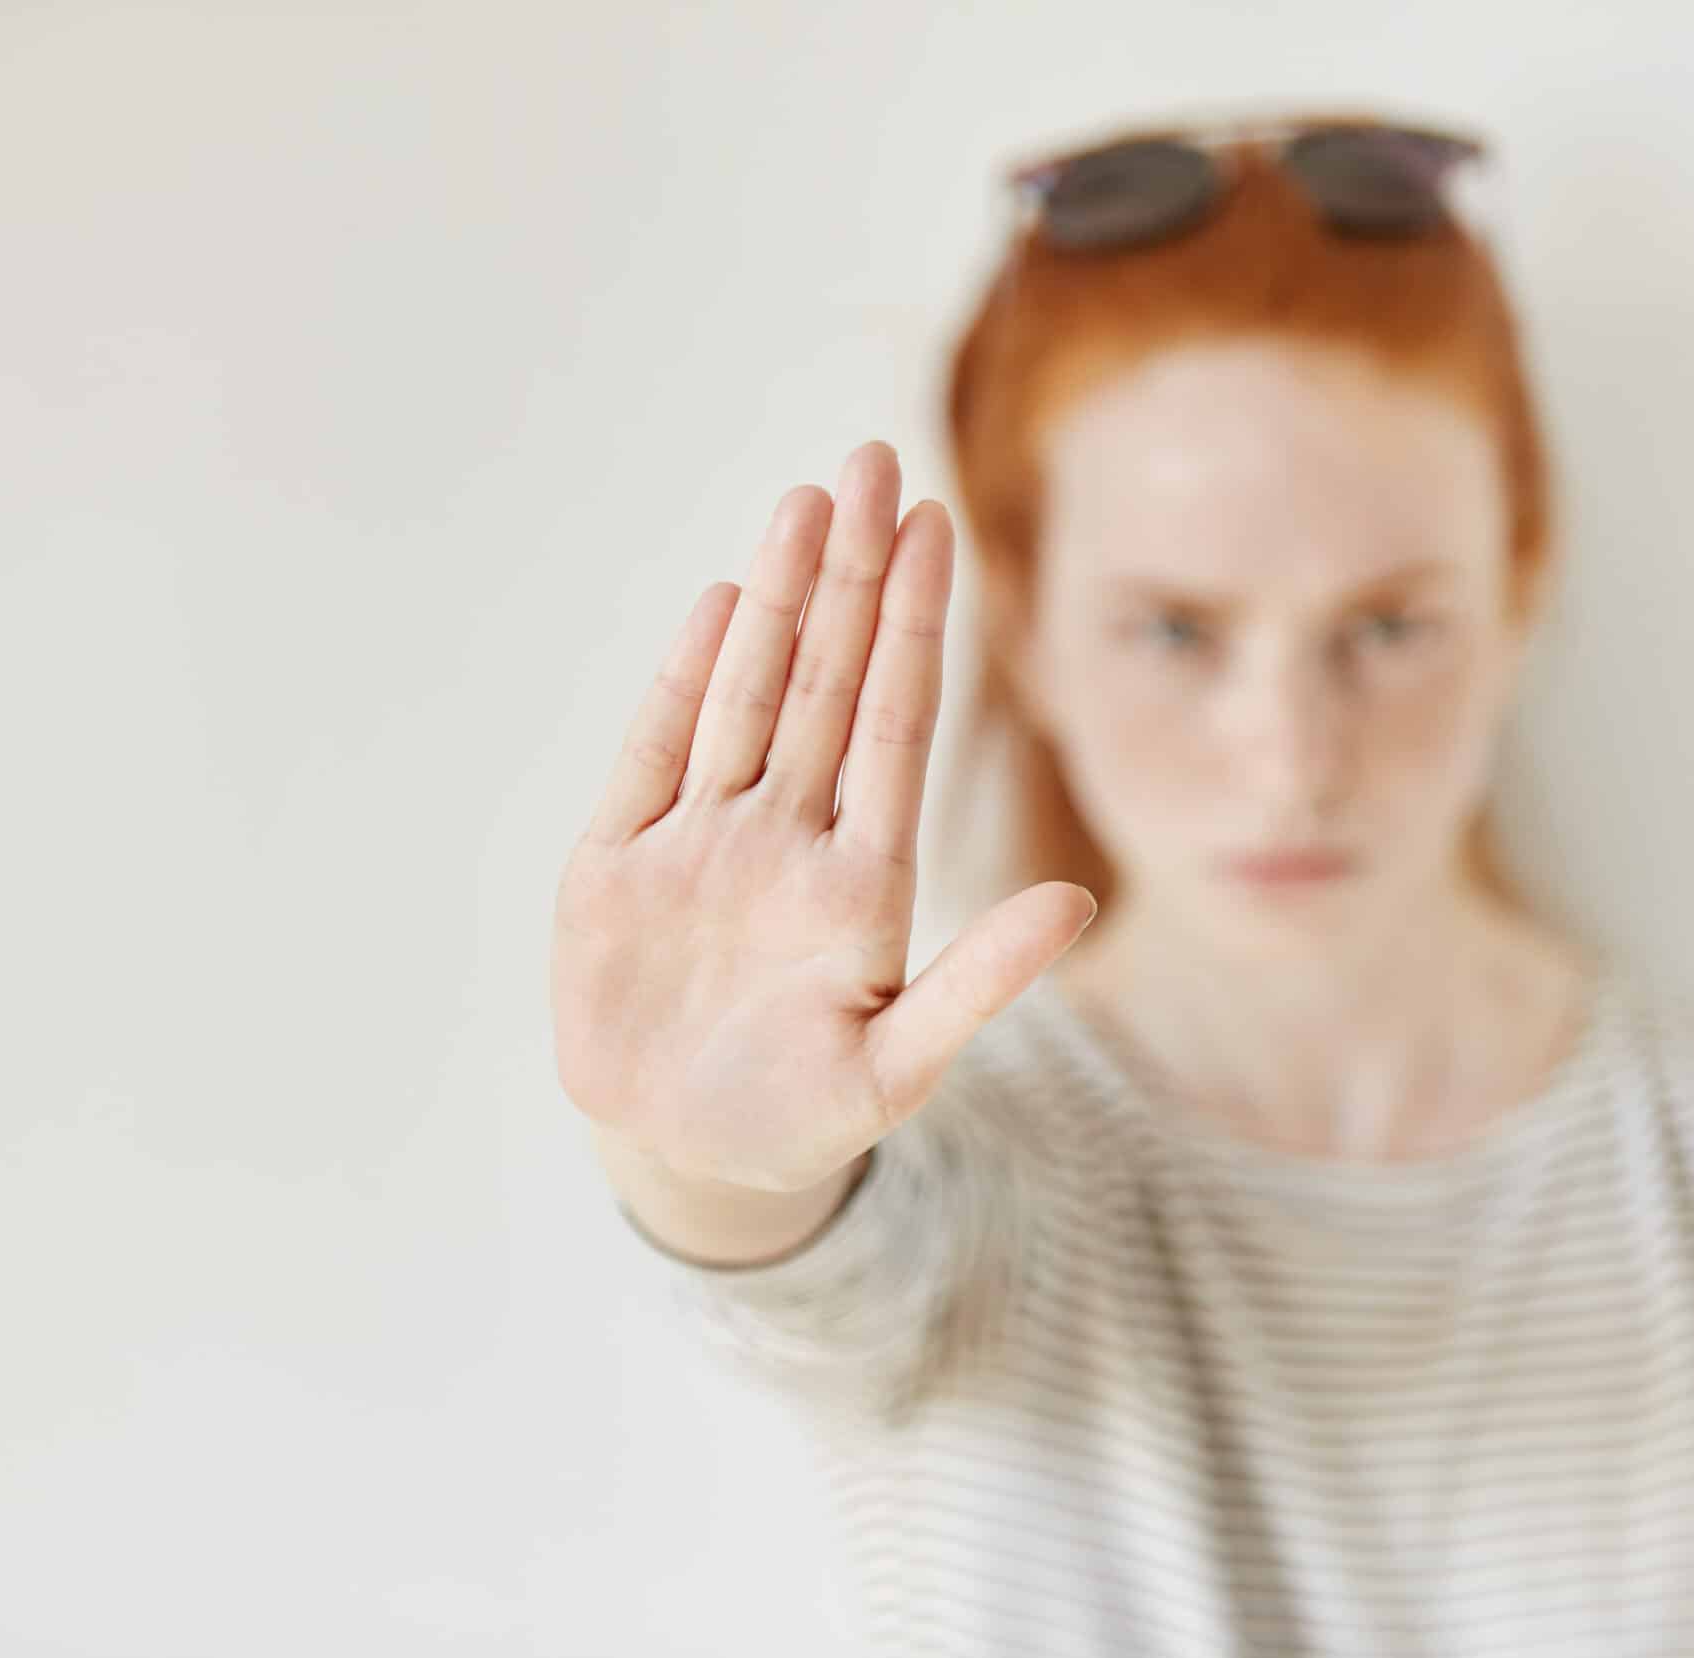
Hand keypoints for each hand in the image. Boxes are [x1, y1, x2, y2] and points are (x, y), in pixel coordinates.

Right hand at [550, 440, 1097, 1194]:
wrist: (688, 1160)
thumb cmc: (806, 1116)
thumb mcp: (900, 1066)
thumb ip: (979, 983)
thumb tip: (1075, 906)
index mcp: (862, 878)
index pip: (895, 723)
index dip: (913, 625)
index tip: (938, 527)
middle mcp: (787, 838)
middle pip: (824, 682)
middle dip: (849, 574)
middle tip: (872, 461)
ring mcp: (702, 844)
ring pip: (746, 696)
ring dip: (773, 601)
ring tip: (804, 501)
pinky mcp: (617, 869)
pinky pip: (656, 755)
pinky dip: (683, 682)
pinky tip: (716, 604)